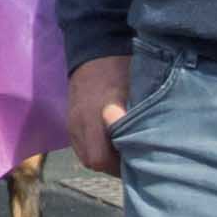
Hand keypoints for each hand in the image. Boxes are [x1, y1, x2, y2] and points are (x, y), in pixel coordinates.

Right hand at [66, 53, 132, 172]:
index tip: (138, 161)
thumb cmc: (122, 68)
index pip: (99, 159)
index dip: (119, 167)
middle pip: (92, 161)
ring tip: (125, 151)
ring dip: (106, 157)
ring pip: (86, 155)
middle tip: (135, 159)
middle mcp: (78, 122)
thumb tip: (146, 149)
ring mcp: (72, 122)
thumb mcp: (136, 91)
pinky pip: (82, 145)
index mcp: (94, 115)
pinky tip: (112, 141)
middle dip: (114, 165)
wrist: (96, 49)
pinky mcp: (70, 121)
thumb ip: (137, 120)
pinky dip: (97, 147)